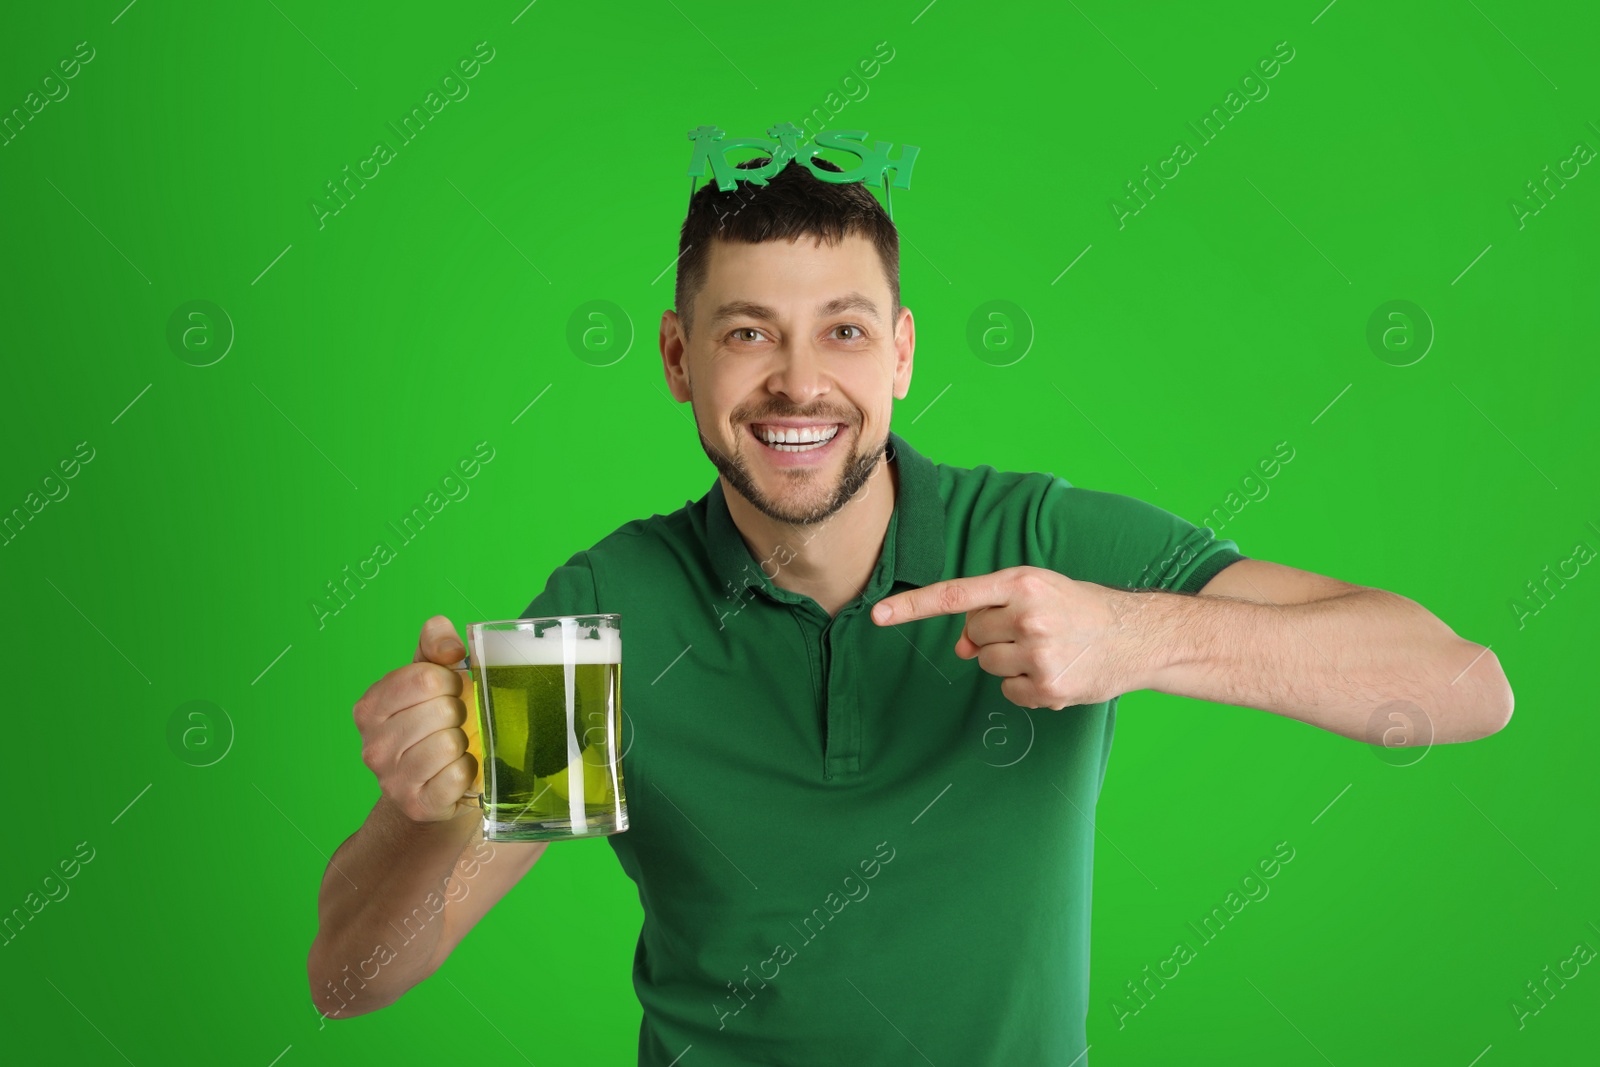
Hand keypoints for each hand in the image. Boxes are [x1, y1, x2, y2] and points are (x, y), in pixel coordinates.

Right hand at [351, 615, 478, 822]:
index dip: (450, 680)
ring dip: (463, 743)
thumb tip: (450, 645)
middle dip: (459, 713)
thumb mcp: (431, 676)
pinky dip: (467, 770)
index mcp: (370, 708)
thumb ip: (435, 644)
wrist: (434, 788)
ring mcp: (392, 779)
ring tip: (453, 748)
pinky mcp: (417, 804)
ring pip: (450, 743)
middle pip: (442, 710)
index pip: (425, 678)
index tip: (450, 690)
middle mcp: (373, 745)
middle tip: (453, 723)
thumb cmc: (435, 724)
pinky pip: (457, 775)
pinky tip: (456, 772)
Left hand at [870, 566, 1143, 708]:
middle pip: (972, 635)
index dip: (911, 606)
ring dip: (1008, 661)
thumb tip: (960, 648)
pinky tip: (1054, 672)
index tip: (876, 616)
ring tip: (1047, 650)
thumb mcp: (1037, 593)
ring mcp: (1037, 654)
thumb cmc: (1081, 608)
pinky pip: (1008, 691)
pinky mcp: (1048, 687)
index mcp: (1021, 583)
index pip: (954, 595)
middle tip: (1033, 630)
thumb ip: (992, 610)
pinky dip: (1024, 687)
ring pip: (987, 664)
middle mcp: (1027, 616)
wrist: (1139, 635)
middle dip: (992, 636)